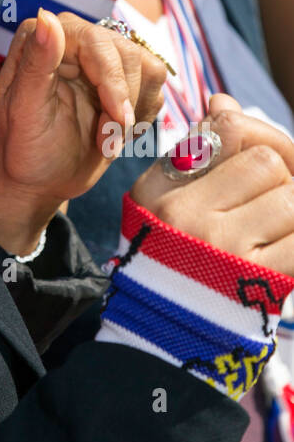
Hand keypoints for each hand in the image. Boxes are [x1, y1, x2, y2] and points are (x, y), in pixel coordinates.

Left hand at [0, 10, 166, 253]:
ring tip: (106, 138)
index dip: (112, 78)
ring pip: (147, 67)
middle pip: (126, 53)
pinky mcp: (125, 76)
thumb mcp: (24, 111)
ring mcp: (101, 56)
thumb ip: (36, 63)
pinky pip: (156, 83)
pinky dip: (143, 115)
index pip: (94, 39)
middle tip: (105, 140)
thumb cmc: (26, 147)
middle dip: (122, 103)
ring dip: (133, 112)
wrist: (44, 178)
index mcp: (41, 38)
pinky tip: (116, 132)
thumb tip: (46, 17)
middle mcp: (73, 38)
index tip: (118, 117)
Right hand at [131, 94, 293, 275]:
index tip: (266, 160)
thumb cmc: (171, 260)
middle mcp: (185, 212)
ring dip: (292, 213)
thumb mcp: (165, 202)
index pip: (227, 128)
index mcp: (161, 186)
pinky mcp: (256, 281)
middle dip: (282, 178)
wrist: (166, 340)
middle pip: (267, 163)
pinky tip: (285, 250)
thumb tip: (225, 101)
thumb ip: (197, 151)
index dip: (261, 136)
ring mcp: (221, 247)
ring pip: (291, 199)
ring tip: (275, 232)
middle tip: (276, 201)